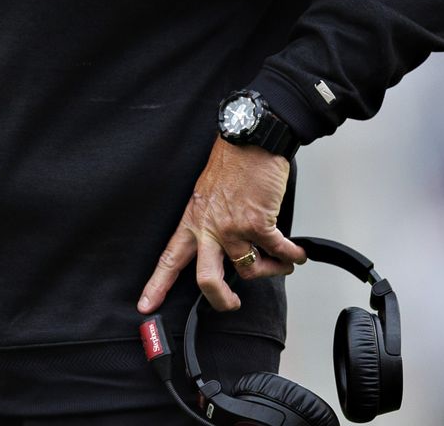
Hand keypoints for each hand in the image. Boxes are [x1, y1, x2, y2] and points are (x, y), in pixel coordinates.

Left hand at [138, 137, 305, 312]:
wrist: (250, 139)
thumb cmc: (232, 161)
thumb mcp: (208, 192)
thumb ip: (211, 219)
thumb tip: (226, 244)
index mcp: (193, 220)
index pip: (169, 258)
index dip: (157, 285)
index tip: (147, 305)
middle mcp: (209, 228)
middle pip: (206, 279)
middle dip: (220, 300)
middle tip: (231, 304)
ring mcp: (233, 228)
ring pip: (249, 270)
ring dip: (270, 270)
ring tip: (280, 262)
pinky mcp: (258, 223)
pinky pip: (278, 252)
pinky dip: (291, 256)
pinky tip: (297, 254)